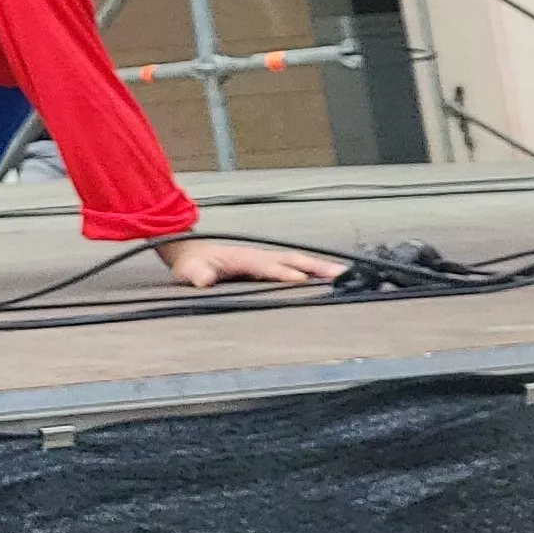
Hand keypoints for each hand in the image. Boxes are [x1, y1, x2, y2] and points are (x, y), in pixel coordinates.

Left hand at [157, 237, 343, 288]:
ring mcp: (265, 257)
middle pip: (292, 260)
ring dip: (319, 267)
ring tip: (344, 274)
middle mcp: (259, 255)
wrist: (190, 251)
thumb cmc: (193, 264)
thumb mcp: (190, 270)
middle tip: (341, 274)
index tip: (302, 280)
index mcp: (243, 258)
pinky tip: (326, 276)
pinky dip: (312, 268)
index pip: (268, 267)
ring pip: (297, 261)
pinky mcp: (268, 263)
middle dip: (315, 267)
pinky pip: (294, 264)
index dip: (284, 273)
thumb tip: (203, 280)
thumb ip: (198, 274)